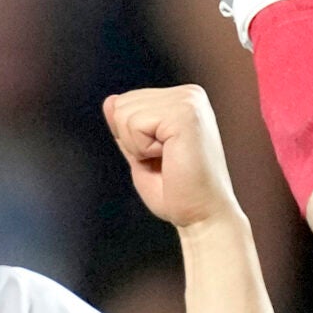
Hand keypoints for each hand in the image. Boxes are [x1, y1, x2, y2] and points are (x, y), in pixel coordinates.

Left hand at [104, 85, 240, 230]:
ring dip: (138, 147)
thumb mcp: (141, 154)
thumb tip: (110, 100)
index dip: (132, 138)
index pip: (126, 102)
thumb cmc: (177, 193)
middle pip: (122, 104)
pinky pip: (134, 124)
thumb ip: (127, 127)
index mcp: (183, 99)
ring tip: (169, 160)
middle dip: (133, 141)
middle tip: (165, 161)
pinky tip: (171, 158)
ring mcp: (189, 101)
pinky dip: (143, 149)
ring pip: (124, 113)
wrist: (202, 218)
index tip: (163, 157)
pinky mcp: (185, 114)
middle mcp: (190, 94)